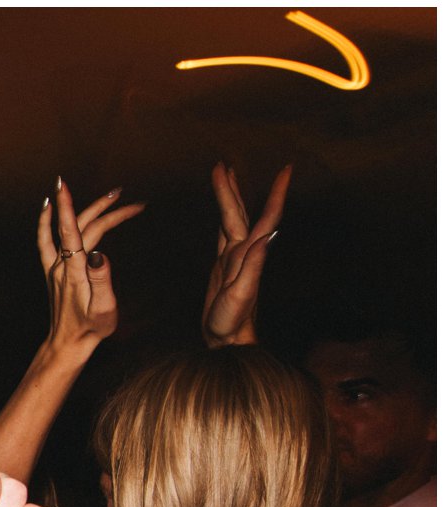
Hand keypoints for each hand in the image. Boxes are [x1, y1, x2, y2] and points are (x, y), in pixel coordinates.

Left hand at [38, 178, 145, 361]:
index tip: (62, 184)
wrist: (69, 342)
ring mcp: (55, 267)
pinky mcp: (54, 270)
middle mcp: (61, 265)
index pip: (69, 231)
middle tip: (124, 195)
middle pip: (80, 226)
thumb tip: (98, 254)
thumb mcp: (102, 308)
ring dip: (88, 210)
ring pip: (70, 230)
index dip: (65, 206)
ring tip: (111, 197)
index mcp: (73, 270)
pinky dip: (47, 222)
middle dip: (103, 208)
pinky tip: (50, 207)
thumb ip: (101, 280)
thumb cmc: (90, 328)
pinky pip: (47, 240)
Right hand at [202, 162, 289, 347]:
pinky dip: (223, 217)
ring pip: (232, 219)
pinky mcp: (223, 266)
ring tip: (223, 177)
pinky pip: (223, 233)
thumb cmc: (232, 322)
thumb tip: (266, 235)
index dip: (276, 193)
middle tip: (223, 164)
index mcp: (250, 254)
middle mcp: (245, 252)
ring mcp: (234, 258)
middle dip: (233, 187)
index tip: (286, 169)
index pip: (267, 217)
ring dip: (229, 197)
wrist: (227, 340)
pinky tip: (222, 213)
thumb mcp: (241, 295)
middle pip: (241, 212)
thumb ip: (253, 265)